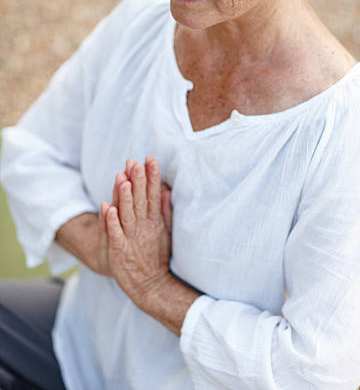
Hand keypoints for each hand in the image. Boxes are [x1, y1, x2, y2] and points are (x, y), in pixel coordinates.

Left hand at [100, 156, 171, 307]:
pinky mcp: (120, 251)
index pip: (154, 195)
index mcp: (155, 221)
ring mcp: (132, 238)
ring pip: (127, 214)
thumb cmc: (157, 256)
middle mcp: (144, 227)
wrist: (151, 285)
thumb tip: (165, 188)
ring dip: (124, 197)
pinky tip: (108, 207)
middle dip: (139, 180)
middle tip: (136, 162)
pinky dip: (111, 221)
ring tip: (122, 179)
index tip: (150, 159)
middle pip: (141, 200)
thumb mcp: (165, 230)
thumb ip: (164, 209)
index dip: (152, 176)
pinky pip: (115, 234)